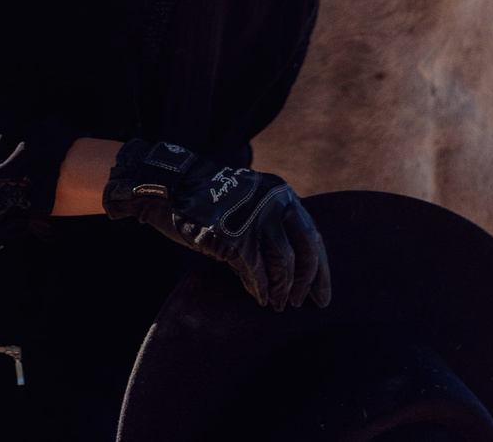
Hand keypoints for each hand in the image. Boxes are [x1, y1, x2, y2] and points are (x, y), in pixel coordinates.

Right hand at [101, 139, 330, 308]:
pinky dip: (261, 289)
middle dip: (308, 282)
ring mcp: (255, 217)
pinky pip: (256, 270)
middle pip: (306, 250)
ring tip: (279, 305)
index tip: (322, 292)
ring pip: (284, 263)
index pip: (312, 235)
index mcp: (282, 193)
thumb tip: (294, 267)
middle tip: (304, 303)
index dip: (320, 269)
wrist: (171, 188)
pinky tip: (261, 299)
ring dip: (283, 290)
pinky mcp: (234, 235)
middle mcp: (275, 201)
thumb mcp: (251, 202)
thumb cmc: (210, 201)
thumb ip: (273, 224)